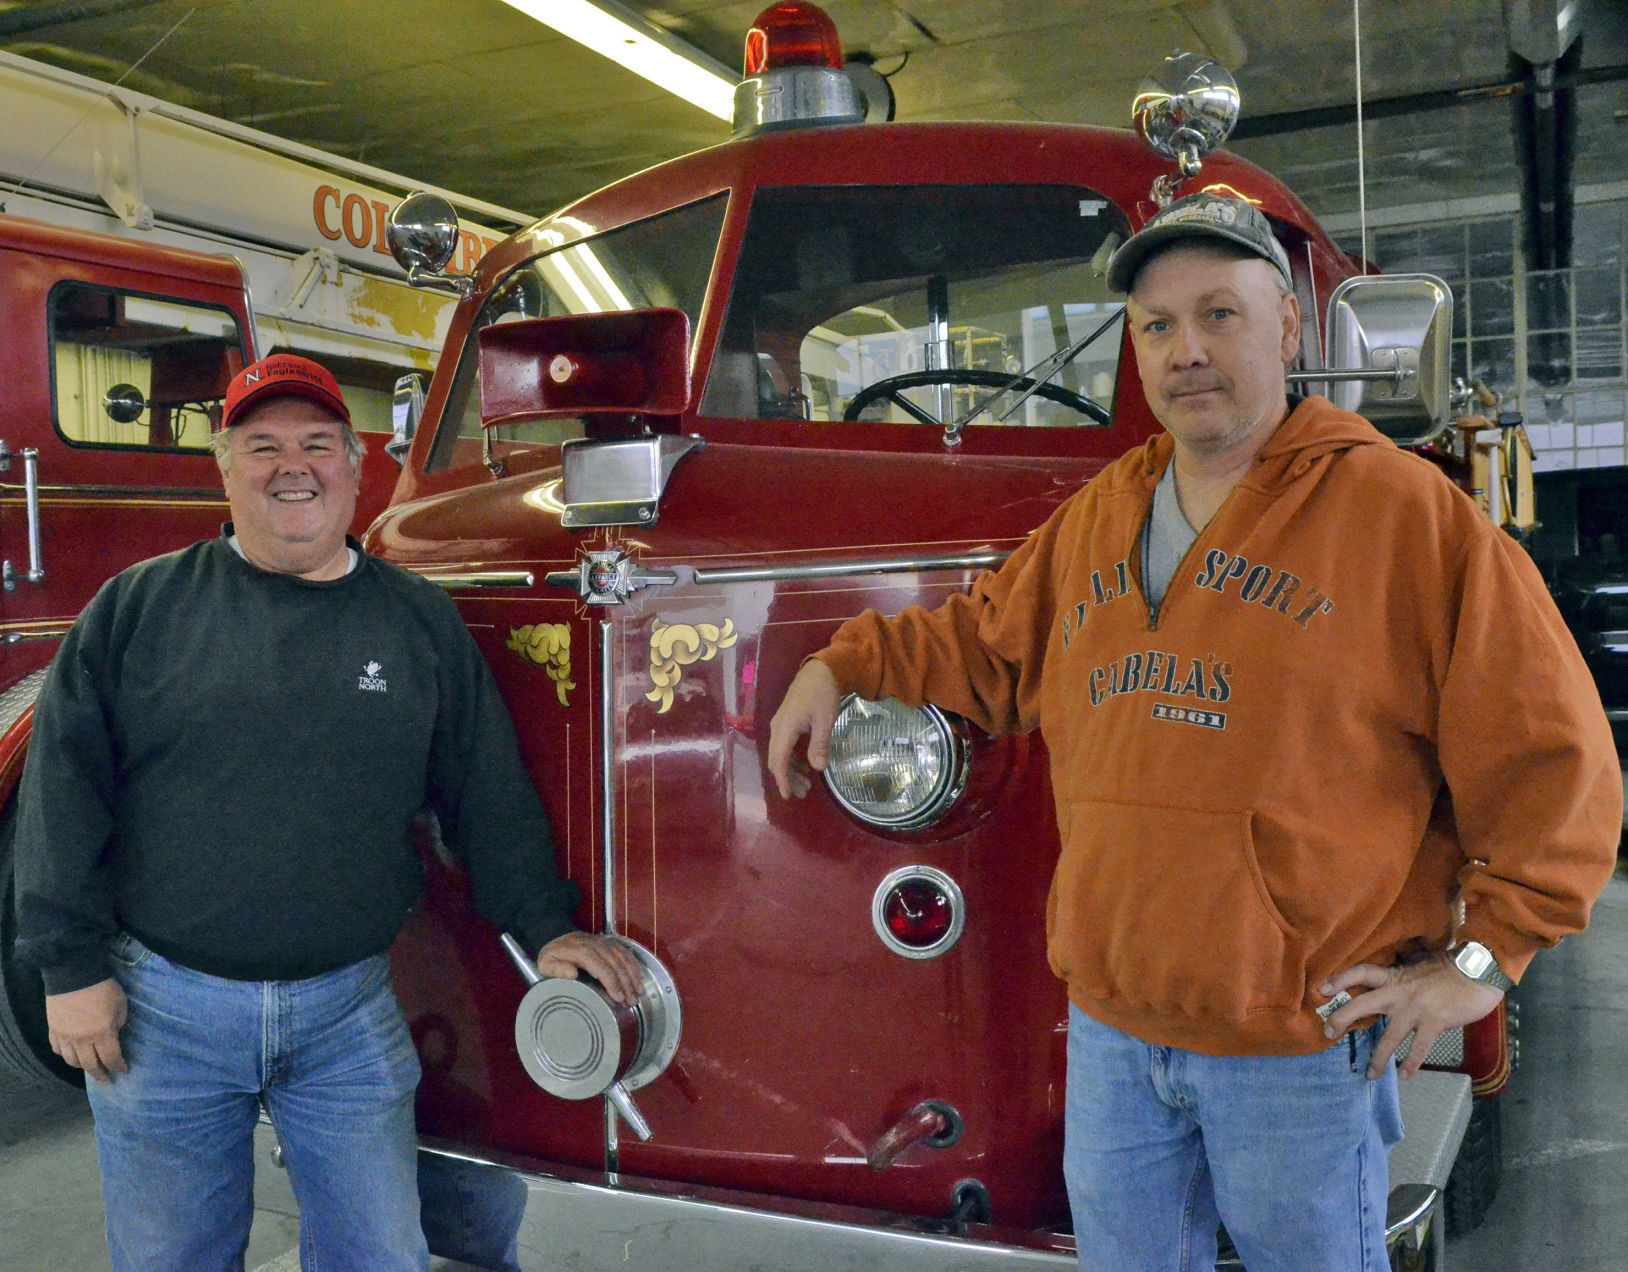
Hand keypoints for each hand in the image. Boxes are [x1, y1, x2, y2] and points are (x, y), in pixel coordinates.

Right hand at [46, 979, 128, 1083]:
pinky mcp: (53, 1030)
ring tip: (89, 1068)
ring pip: (72, 1060)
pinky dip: (65, 1055)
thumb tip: (114, 1035)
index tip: (123, 1072)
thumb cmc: (103, 988)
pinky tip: (70, 1055)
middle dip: (100, 1075)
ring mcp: (65, 1037)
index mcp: (103, 1034)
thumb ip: (118, 1024)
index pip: (111, 1058)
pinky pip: (57, 1049)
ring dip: (82, 1067)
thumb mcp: (121, 1005)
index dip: (118, 1067)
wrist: (75, 975)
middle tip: (106, 1081)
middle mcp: (83, 1040)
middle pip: (90, 1065)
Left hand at [535, 932, 644, 1005]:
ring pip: (621, 957)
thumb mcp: (545, 964)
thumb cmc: (551, 957)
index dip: (610, 981)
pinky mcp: (608, 942)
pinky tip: (639, 976)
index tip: (618, 997)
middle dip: (625, 983)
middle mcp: (592, 943)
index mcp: (577, 949)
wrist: (555, 937)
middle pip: (613, 962)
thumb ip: (556, 969)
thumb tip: (572, 974)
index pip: (598, 964)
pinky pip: (624, 951)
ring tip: (639, 992)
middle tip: (632, 1001)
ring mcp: (602, 941)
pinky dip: (633, 964)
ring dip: (632, 975)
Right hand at [766, 659, 840, 799]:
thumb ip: (820, 744)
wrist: (820, 669)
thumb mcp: (825, 719)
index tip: (788, 796)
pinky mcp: (786, 722)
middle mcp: (777, 728)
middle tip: (804, 794)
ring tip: (807, 784)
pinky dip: (792, 759)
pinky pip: (783, 746)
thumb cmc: (823, 693)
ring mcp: (780, 724)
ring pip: (779, 754)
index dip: (782, 780)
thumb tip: (818, 769)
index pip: (779, 761)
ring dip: (790, 770)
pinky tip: (805, 765)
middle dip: (787, 778)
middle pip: (776, 760)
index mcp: (784, 728)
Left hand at [1320, 956, 1504, 1079]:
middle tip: (1327, 1032)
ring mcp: (1415, 1009)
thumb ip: (1403, 977)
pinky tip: (1405, 1075)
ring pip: (1389, 1037)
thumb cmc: (1451, 968)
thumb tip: (1392, 986)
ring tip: (1370, 1075)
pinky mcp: (1434, 1023)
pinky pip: (1419, 1048)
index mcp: (1395, 977)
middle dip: (1341, 1018)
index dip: (1340, 979)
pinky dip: (1411, 1063)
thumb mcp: (1419, 966)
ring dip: (1378, 1058)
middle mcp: (1399, 993)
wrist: (1478, 971)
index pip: (1361, 973)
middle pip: (1362, 1004)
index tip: (1323, 988)